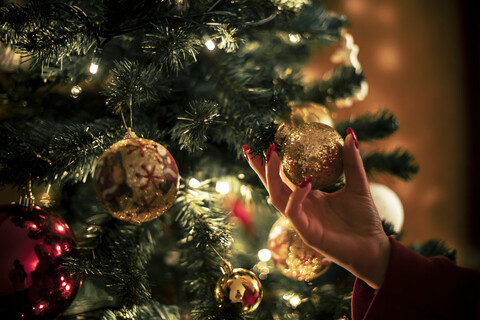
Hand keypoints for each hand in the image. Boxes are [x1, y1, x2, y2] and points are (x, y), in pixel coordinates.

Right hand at [244, 129, 390, 288]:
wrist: (374, 248)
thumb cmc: (365, 220)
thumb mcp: (358, 185)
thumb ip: (352, 162)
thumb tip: (351, 133)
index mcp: (309, 196)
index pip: (284, 177)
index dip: (270, 163)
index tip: (264, 143)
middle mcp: (301, 207)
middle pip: (272, 186)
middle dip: (260, 168)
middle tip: (252, 149)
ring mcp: (301, 220)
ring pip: (276, 197)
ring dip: (271, 177)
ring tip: (272, 156)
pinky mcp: (306, 232)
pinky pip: (294, 212)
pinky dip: (296, 197)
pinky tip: (305, 182)